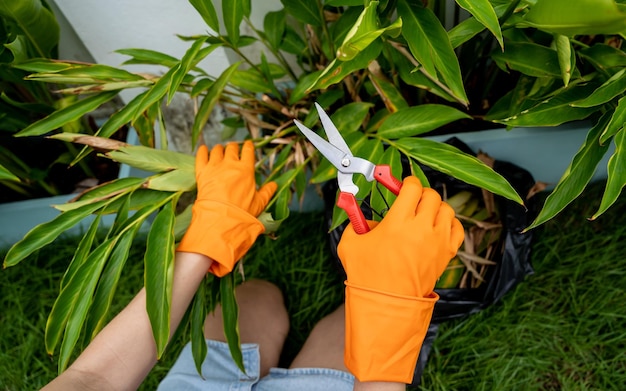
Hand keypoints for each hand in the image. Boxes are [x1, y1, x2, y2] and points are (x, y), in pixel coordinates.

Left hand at [177, 141, 276, 275]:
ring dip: (219, 149)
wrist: (221, 219)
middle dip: (233, 147)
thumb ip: (267, 192)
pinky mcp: (202, 172)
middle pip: (232, 148)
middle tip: (233, 149)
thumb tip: (274, 185)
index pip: (248, 151)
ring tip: (219, 150)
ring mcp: (215, 167)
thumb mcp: (259, 203)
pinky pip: (200, 156)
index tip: (248, 145)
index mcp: (246, 169)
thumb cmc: (242, 212)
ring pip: (217, 150)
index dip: (249, 146)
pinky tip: (203, 149)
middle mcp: (230, 164)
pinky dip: (202, 151)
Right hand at [337, 176, 463, 382]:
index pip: (412, 187)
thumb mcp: (350, 244)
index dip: (406, 182)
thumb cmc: (367, 275)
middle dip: (420, 193)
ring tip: (423, 214)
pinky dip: (449, 223)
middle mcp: (421, 228)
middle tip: (411, 200)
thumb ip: (355, 223)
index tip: (401, 185)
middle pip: (431, 195)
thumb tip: (358, 213)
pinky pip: (457, 228)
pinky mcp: (446, 254)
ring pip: (446, 209)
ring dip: (435, 207)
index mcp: (398, 222)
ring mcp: (437, 241)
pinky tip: (437, 226)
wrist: (387, 304)